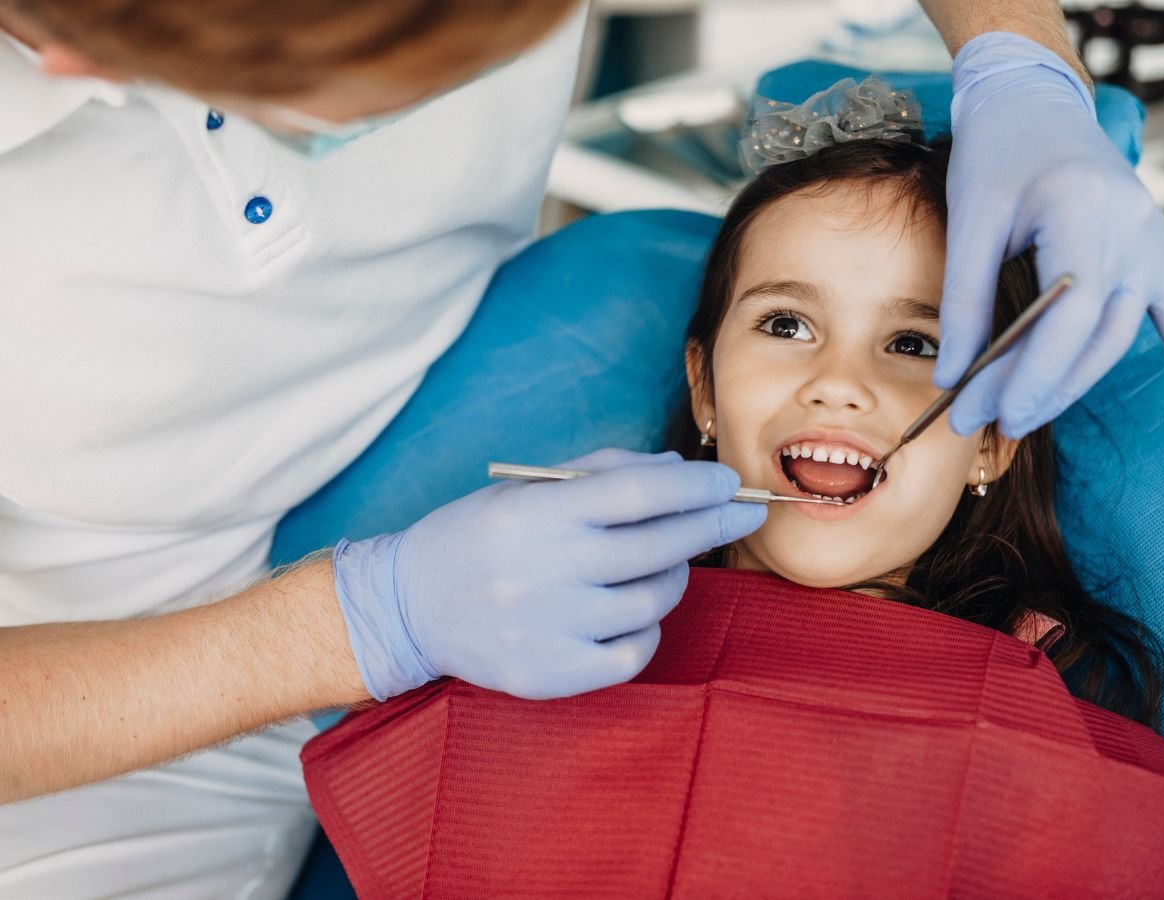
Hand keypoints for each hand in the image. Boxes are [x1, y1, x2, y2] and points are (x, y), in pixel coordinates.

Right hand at [331, 448, 764, 700]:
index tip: (729, 483)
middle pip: (657, 547)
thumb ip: (604, 473)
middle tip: (739, 514)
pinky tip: (632, 611)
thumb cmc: (477, 536)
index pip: (636, 495)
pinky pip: (633, 653)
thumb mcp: (527, 488)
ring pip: (652, 602)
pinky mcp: (550, 675)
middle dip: (710, 526)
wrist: (410, 606)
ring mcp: (547, 628)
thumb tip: (681, 471)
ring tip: (659, 564)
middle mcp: (543, 571)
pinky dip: (647, 629)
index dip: (694, 488)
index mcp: (536, 514)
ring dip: (673, 577)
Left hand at [938, 32, 1163, 437]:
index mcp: (1085, 213)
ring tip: (1014, 419)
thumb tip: (952, 378)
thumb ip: (963, 298)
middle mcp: (1132, 232)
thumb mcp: (969, 218)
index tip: (980, 412)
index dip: (1026, 373)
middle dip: (1033, 388)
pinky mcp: (1153, 256)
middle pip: (1090, 336)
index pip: (1066, 315)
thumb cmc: (995, 156)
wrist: (1034, 105)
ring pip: (1116, 338)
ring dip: (1068, 386)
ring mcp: (1150, 245)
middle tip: (978, 424)